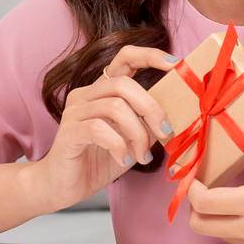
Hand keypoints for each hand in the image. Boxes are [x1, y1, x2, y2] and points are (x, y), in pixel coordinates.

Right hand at [28, 45, 177, 211]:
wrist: (64, 187)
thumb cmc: (99, 161)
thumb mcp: (133, 139)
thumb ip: (149, 123)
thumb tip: (179, 113)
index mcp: (103, 90)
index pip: (125, 57)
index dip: (150, 56)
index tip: (174, 64)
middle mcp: (87, 94)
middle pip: (124, 84)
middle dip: (151, 108)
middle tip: (166, 133)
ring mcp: (75, 111)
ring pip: (115, 107)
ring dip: (137, 133)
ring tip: (142, 156)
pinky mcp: (69, 132)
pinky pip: (99, 129)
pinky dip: (119, 145)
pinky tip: (123, 159)